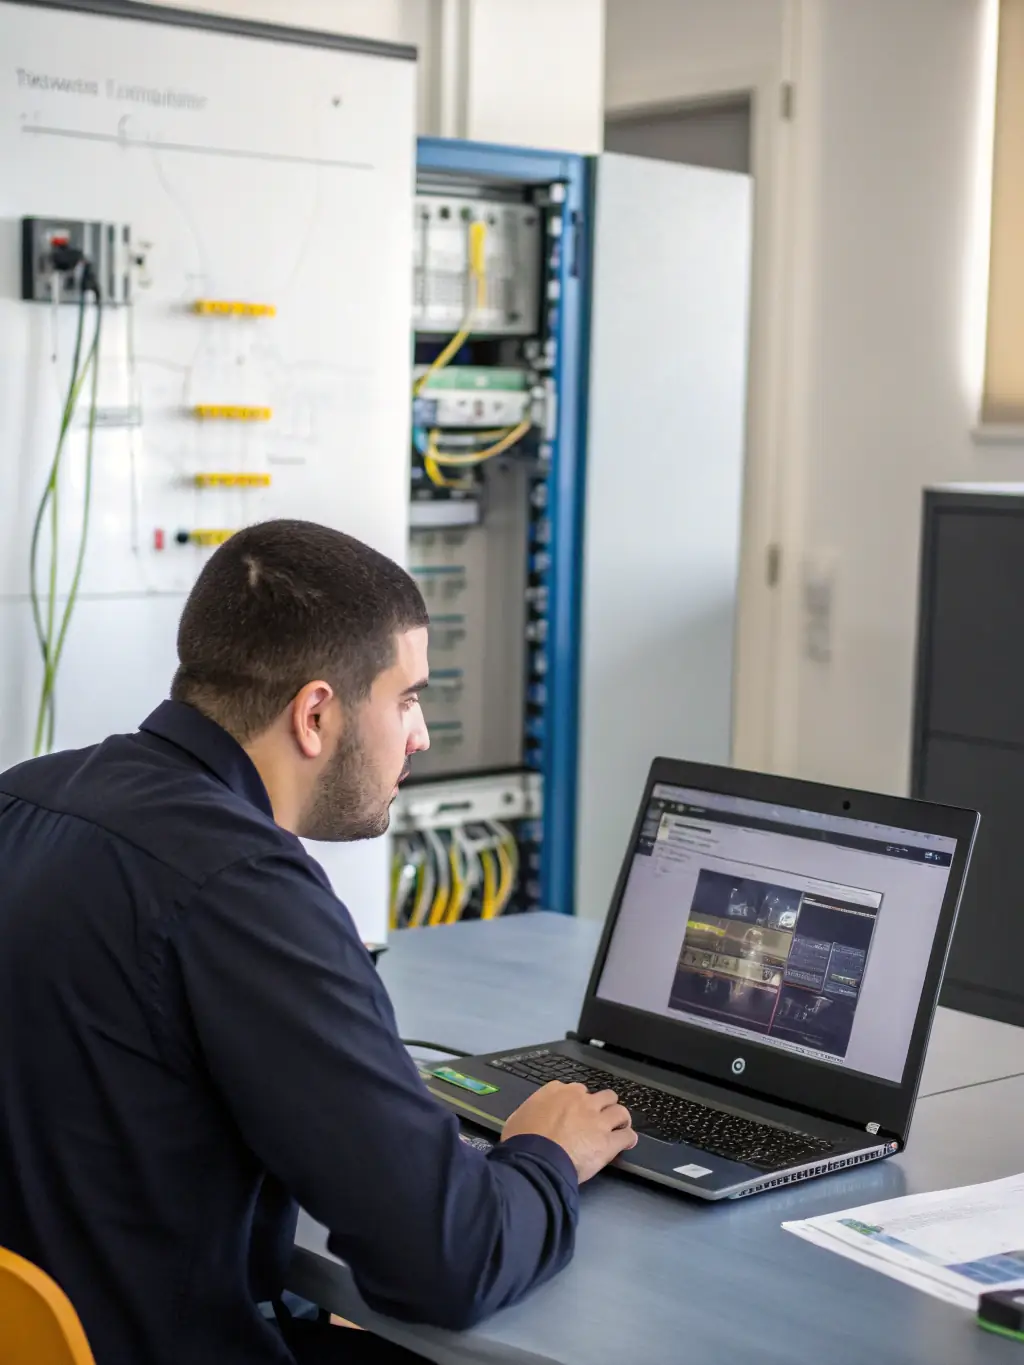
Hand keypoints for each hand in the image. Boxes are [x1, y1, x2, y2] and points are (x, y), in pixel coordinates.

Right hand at [502, 1082, 636, 1182]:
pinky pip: (627, 1135)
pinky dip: (628, 1138)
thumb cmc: (523, 1140)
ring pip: (619, 1111)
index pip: (575, 1090)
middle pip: (602, 1096)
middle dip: (603, 1105)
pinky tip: (627, 1142)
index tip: (575, 1111)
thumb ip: (532, 1112)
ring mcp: (596, 1119)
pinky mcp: (608, 1141)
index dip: (577, 1102)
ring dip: (620, 1119)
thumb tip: (531, 1118)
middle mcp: (580, 1100)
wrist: (537, 1158)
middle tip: (600, 1117)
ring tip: (619, 1126)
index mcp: (557, 1092)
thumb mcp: (519, 1118)